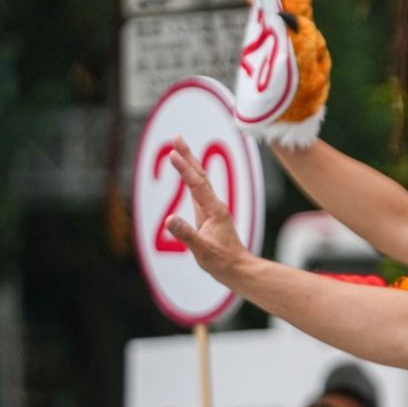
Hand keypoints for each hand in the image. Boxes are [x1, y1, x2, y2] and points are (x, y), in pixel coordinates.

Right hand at [165, 137, 252, 283]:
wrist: (238, 269)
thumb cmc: (222, 262)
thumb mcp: (202, 250)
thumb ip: (186, 234)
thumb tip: (169, 219)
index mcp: (214, 210)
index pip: (196, 184)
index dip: (184, 168)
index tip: (172, 153)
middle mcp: (215, 206)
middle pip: (199, 175)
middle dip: (187, 155)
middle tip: (175, 137)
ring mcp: (213, 209)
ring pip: (200, 181)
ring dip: (189, 163)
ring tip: (178, 149)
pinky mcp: (210, 215)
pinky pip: (199, 191)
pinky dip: (191, 178)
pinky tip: (189, 176)